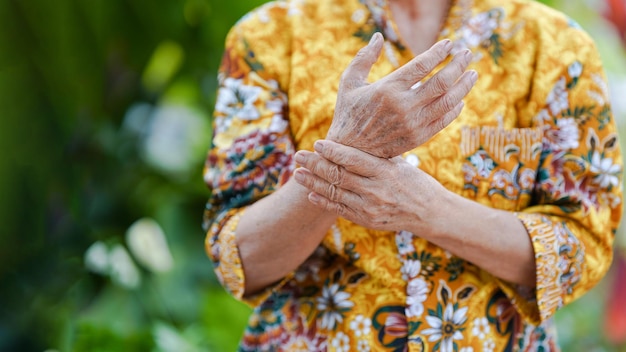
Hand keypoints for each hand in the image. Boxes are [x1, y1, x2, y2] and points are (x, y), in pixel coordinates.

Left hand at [293, 139, 447, 232]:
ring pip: (334, 192)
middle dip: (315, 164)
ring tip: (297, 174)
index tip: (317, 143)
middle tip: (298, 156)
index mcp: (385, 171)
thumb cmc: (413, 181)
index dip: (332, 151)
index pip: (352, 159)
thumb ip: (375, 154)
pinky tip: (311, 193)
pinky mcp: (366, 220)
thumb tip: (350, 136)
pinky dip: (323, 201)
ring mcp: (369, 207)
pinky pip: (339, 209)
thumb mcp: (398, 163)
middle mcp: (376, 190)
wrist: (427, 212)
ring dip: (313, 182)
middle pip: (338, 175)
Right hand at [328, 32, 476, 157]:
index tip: (449, 43)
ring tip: (472, 74)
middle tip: (467, 53)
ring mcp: (412, 123)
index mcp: (387, 88)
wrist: (349, 152)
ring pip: (448, 101)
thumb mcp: (348, 82)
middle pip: (441, 82)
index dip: (438, 52)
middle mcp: (403, 106)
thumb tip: (379, 36)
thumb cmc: (348, 113)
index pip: (422, 65)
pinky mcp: (417, 138)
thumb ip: (364, 58)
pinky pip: (443, 120)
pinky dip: (455, 109)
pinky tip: (460, 99)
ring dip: (463, 86)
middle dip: (458, 65)